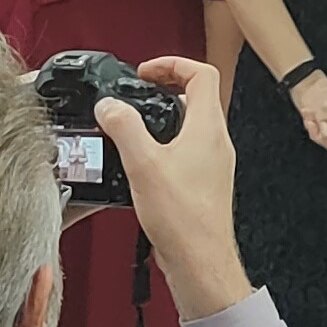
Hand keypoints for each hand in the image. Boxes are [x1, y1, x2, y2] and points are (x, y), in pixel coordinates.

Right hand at [104, 56, 250, 317]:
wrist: (201, 262)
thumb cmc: (183, 219)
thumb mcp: (143, 163)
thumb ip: (124, 127)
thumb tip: (110, 106)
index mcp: (208, 128)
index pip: (201, 73)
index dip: (172, 64)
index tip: (145, 72)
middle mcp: (216, 143)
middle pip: (197, 97)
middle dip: (165, 89)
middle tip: (138, 93)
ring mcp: (213, 164)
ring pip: (192, 126)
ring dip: (164, 117)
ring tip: (134, 124)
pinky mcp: (204, 185)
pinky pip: (187, 151)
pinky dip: (165, 144)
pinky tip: (142, 161)